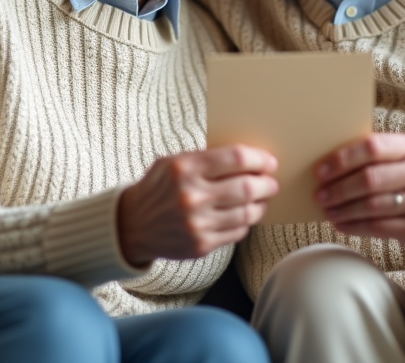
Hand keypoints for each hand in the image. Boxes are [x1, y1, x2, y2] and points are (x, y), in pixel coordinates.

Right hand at [118, 145, 278, 266]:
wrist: (132, 225)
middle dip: (267, 184)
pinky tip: (245, 215)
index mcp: (185, 168)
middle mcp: (192, 196)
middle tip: (271, 182)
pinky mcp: (201, 245)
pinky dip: (246, 222)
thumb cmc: (159, 188)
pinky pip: (238, 232)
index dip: (260, 159)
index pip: (236, 158)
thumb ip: (206, 158)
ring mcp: (197, 223)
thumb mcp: (174, 162)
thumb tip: (249, 158)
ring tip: (262, 199)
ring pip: (247, 213)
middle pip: (247, 187)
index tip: (269, 162)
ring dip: (261, 205)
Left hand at [315, 133, 404, 256]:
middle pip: (370, 178)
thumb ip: (378, 155)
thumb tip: (328, 161)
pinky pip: (378, 228)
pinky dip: (354, 226)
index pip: (373, 147)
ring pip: (372, 205)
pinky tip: (341, 224)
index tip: (321, 170)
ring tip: (328, 211)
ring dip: (343, 210)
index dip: (343, 159)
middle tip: (320, 195)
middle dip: (339, 188)